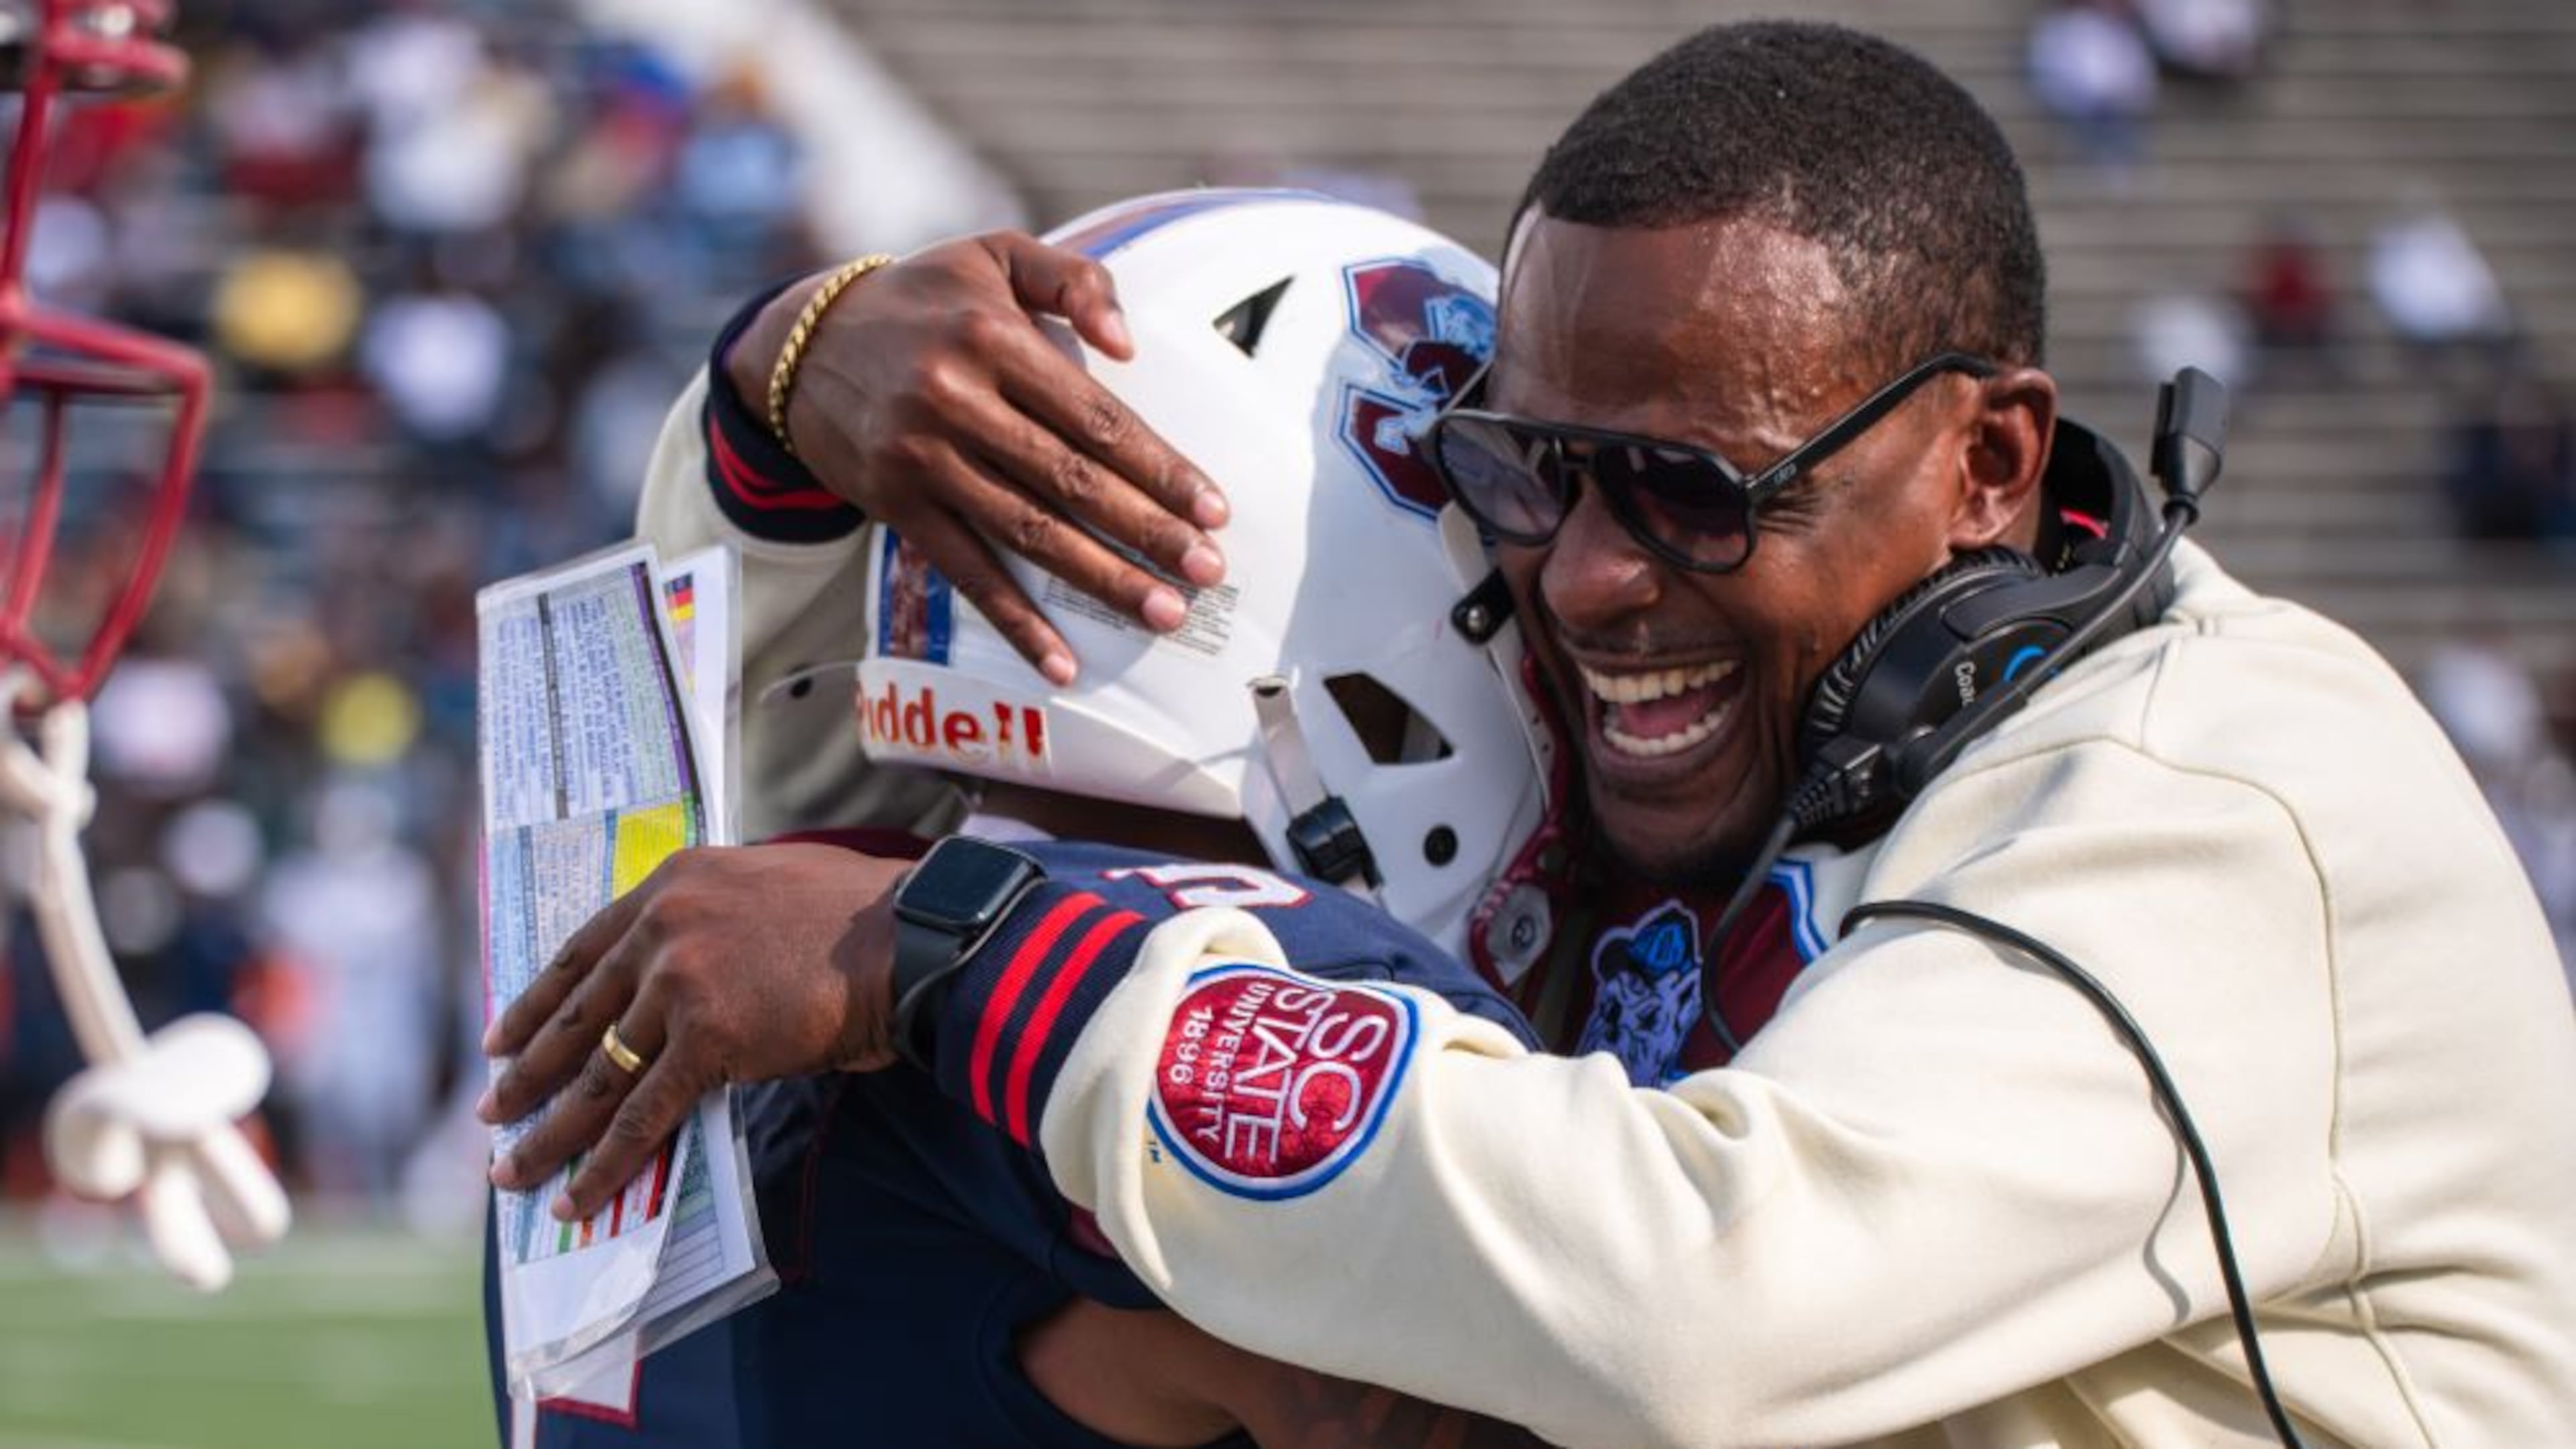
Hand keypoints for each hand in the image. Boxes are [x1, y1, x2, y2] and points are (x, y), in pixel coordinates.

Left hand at [477, 843, 906, 1219]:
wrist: (912, 936)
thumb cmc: (860, 915)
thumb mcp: (766, 885)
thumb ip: (716, 916)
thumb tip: (696, 966)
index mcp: (674, 883)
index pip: (581, 952)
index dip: (535, 1003)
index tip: (500, 1038)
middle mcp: (663, 926)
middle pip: (576, 1016)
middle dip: (525, 1073)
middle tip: (490, 1111)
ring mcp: (680, 982)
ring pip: (598, 1075)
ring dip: (549, 1132)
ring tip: (512, 1172)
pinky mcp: (708, 1039)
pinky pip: (642, 1115)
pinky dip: (605, 1163)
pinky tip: (576, 1197)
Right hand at [731, 233, 1231, 685]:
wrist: (804, 344)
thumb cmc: (925, 299)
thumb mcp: (994, 255)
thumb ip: (1073, 279)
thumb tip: (1129, 345)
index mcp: (992, 338)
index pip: (1096, 416)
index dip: (1160, 467)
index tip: (1214, 510)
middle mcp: (955, 400)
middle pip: (1070, 481)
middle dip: (1147, 532)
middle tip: (1208, 571)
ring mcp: (922, 460)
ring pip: (1028, 533)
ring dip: (1101, 581)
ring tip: (1165, 613)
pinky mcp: (897, 507)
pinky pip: (967, 573)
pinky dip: (1015, 623)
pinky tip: (1063, 663)